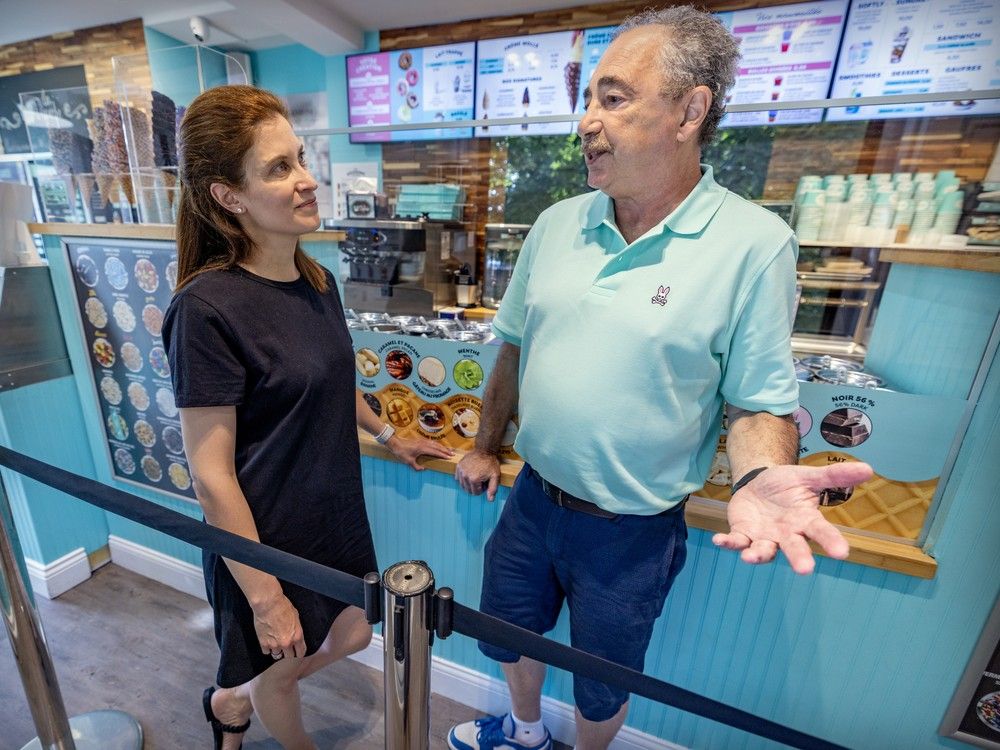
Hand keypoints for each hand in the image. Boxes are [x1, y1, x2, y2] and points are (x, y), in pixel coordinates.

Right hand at [252, 594, 305, 659]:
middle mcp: (287, 643)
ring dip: (277, 650)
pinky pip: (266, 652)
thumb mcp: (296, 617)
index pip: (301, 652)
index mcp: (297, 636)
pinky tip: (267, 641)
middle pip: (289, 656)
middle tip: (285, 647)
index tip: (297, 652)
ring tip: (275, 642)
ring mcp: (275, 645)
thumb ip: (296, 629)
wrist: (268, 604)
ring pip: (277, 655)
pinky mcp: (264, 643)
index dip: (299, 652)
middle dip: (288, 652)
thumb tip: (295, 633)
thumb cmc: (282, 607)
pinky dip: (267, 648)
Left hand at [386, 434, 453, 469]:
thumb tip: (423, 469)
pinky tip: (438, 447)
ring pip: (435, 444)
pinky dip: (437, 445)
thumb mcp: (408, 462)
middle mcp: (424, 444)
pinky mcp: (420, 440)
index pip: (435, 452)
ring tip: (448, 450)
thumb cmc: (401, 452)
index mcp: (422, 449)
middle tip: (452, 454)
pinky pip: (431, 442)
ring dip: (442, 447)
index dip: (443, 455)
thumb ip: (416, 467)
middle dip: (445, 451)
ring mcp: (422, 441)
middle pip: (437, 447)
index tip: (449, 457)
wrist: (395, 443)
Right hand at [455, 449, 500, 500]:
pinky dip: (463, 478)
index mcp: (474, 480)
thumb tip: (490, 500)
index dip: (482, 489)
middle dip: (475, 487)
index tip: (485, 482)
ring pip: (462, 485)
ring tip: (476, 475)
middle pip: (468, 490)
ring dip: (469, 483)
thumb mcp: (495, 476)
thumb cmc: (490, 463)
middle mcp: (465, 476)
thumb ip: (492, 489)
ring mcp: (460, 471)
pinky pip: (458, 478)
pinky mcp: (458, 467)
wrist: (484, 450)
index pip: (476, 493)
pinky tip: (469, 473)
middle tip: (481, 479)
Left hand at [713, 462, 873, 574]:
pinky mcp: (743, 533)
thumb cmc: (787, 485)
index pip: (822, 532)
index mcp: (805, 520)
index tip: (842, 553)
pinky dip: (728, 543)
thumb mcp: (808, 476)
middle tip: (805, 570)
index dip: (831, 542)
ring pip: (763, 551)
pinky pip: (736, 541)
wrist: (759, 483)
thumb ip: (835, 475)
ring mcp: (764, 537)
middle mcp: (786, 534)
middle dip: (798, 558)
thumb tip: (870, 468)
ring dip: (757, 555)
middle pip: (794, 548)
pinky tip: (719, 541)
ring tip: (752, 558)